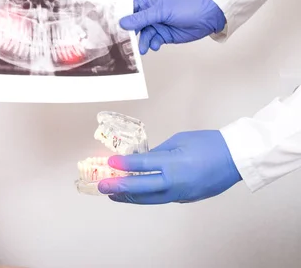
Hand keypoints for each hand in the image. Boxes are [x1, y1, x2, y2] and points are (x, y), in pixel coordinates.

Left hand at [97, 130, 241, 203]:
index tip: (109, 164)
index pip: (142, 166)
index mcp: (174, 164)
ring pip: (149, 199)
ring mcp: (182, 194)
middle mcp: (176, 182)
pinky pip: (161, 199)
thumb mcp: (180, 140)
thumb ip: (158, 152)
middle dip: (118, 188)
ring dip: (130, 197)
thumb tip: (140, 160)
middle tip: (102, 187)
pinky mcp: (186, 199)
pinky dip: (146, 197)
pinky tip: (136, 194)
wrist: (238, 158)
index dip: (123, 165)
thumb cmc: (210, 144)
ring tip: (113, 194)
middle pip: (141, 188)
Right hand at [119, 0, 226, 54]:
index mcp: (147, 1)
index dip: (121, 18)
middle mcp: (150, 13)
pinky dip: (152, 44)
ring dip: (142, 42)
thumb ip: (141, 18)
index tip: (115, 28)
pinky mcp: (163, 35)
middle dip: (130, 34)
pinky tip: (156, 45)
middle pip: (133, 25)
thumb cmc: (187, 6)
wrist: (207, 17)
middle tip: (127, 43)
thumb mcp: (161, 11)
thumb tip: (123, 22)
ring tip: (144, 48)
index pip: (129, 9)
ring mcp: (157, 24)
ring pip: (143, 35)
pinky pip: (152, 41)